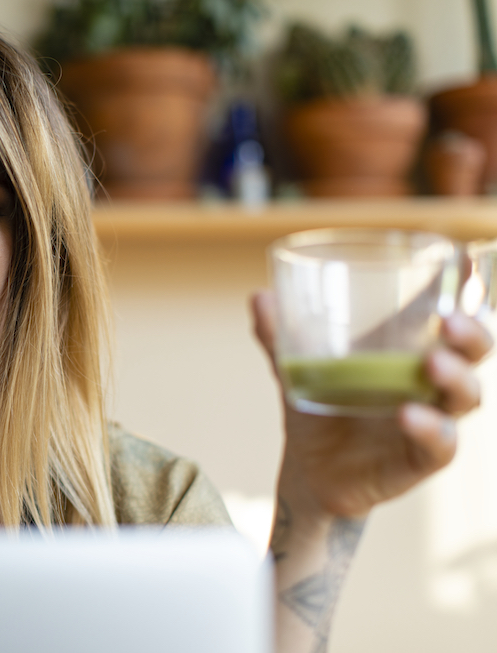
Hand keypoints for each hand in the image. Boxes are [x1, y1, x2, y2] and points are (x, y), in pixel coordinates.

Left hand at [251, 289, 491, 518]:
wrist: (307, 470)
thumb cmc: (318, 407)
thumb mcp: (297, 367)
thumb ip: (279, 334)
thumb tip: (260, 296)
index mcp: (410, 352)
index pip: (449, 317)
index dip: (465, 292)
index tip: (462, 265)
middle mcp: (430, 383)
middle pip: (473, 354)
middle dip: (473, 334)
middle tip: (451, 320)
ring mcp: (430, 420)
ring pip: (464, 397)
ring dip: (455, 377)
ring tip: (433, 362)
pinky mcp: (419, 459)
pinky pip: (440, 444)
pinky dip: (428, 428)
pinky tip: (407, 415)